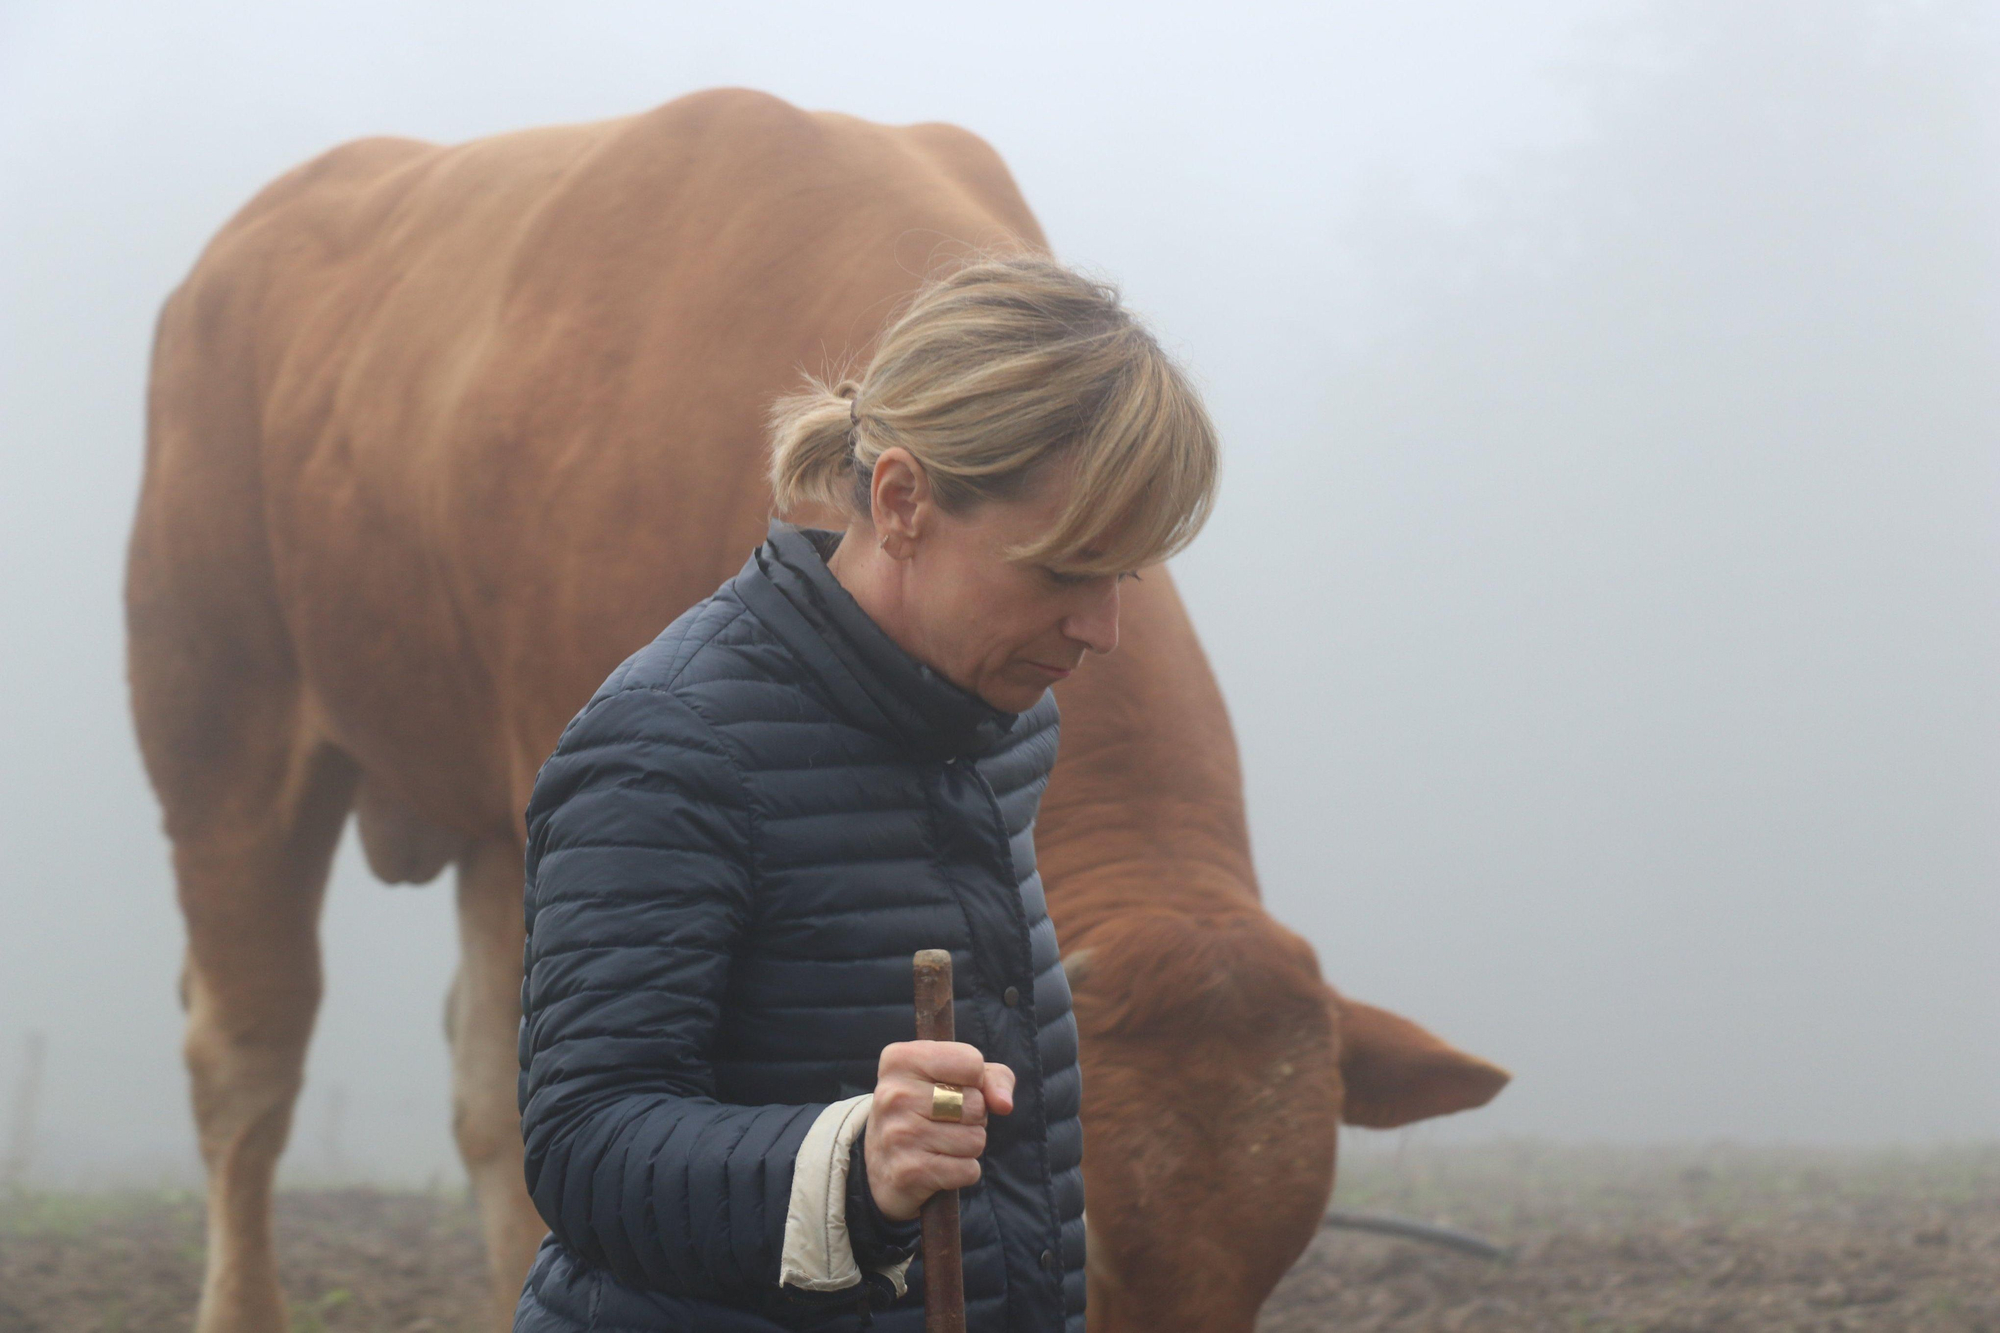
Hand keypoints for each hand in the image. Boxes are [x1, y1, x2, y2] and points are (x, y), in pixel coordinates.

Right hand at [865, 1040, 1015, 1221]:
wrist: (883, 1164)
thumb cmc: (928, 1109)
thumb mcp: (956, 1078)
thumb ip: (992, 1078)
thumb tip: (1004, 1104)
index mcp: (900, 1060)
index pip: (972, 1062)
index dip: (975, 1080)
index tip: (952, 1088)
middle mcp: (894, 1094)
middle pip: (976, 1104)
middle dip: (973, 1117)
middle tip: (944, 1121)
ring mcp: (898, 1134)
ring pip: (975, 1139)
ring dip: (968, 1145)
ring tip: (940, 1143)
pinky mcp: (908, 1172)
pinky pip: (968, 1170)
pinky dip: (963, 1171)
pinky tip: (938, 1166)